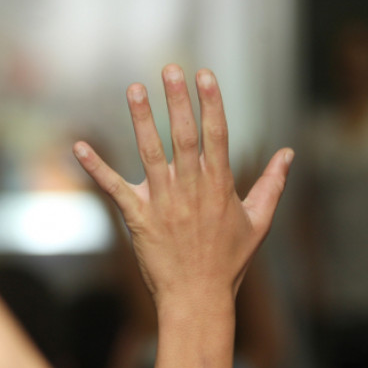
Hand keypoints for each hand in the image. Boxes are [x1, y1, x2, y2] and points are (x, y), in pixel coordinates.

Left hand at [74, 65, 292, 311]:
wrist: (198, 299)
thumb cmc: (230, 262)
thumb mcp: (259, 222)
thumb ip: (272, 184)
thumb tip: (289, 154)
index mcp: (220, 187)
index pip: (217, 136)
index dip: (211, 103)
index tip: (205, 74)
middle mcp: (192, 191)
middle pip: (185, 138)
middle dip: (177, 101)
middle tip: (170, 68)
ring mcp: (164, 204)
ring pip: (151, 154)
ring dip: (141, 120)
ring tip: (134, 89)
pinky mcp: (139, 219)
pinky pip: (115, 189)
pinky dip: (96, 168)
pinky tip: (79, 146)